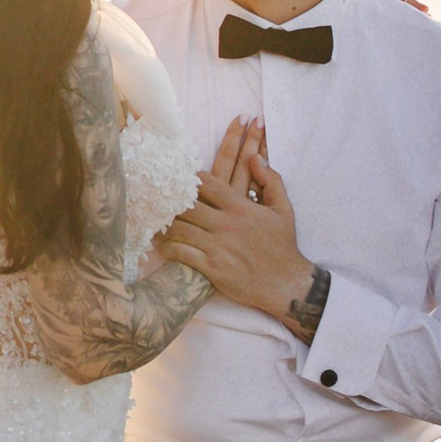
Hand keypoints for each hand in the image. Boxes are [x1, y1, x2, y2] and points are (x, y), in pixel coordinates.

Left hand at [156, 125, 315, 323]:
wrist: (285, 283)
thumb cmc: (283, 245)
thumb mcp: (283, 209)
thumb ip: (271, 180)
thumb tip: (255, 157)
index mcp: (241, 208)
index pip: (208, 184)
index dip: (189, 178)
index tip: (176, 175)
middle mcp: (226, 225)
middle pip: (187, 206)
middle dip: (171, 201)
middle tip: (156, 197)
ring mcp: (218, 247)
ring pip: (180, 229)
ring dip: (166, 225)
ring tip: (155, 220)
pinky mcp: (212, 268)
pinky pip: (182, 254)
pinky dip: (169, 249)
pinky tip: (163, 245)